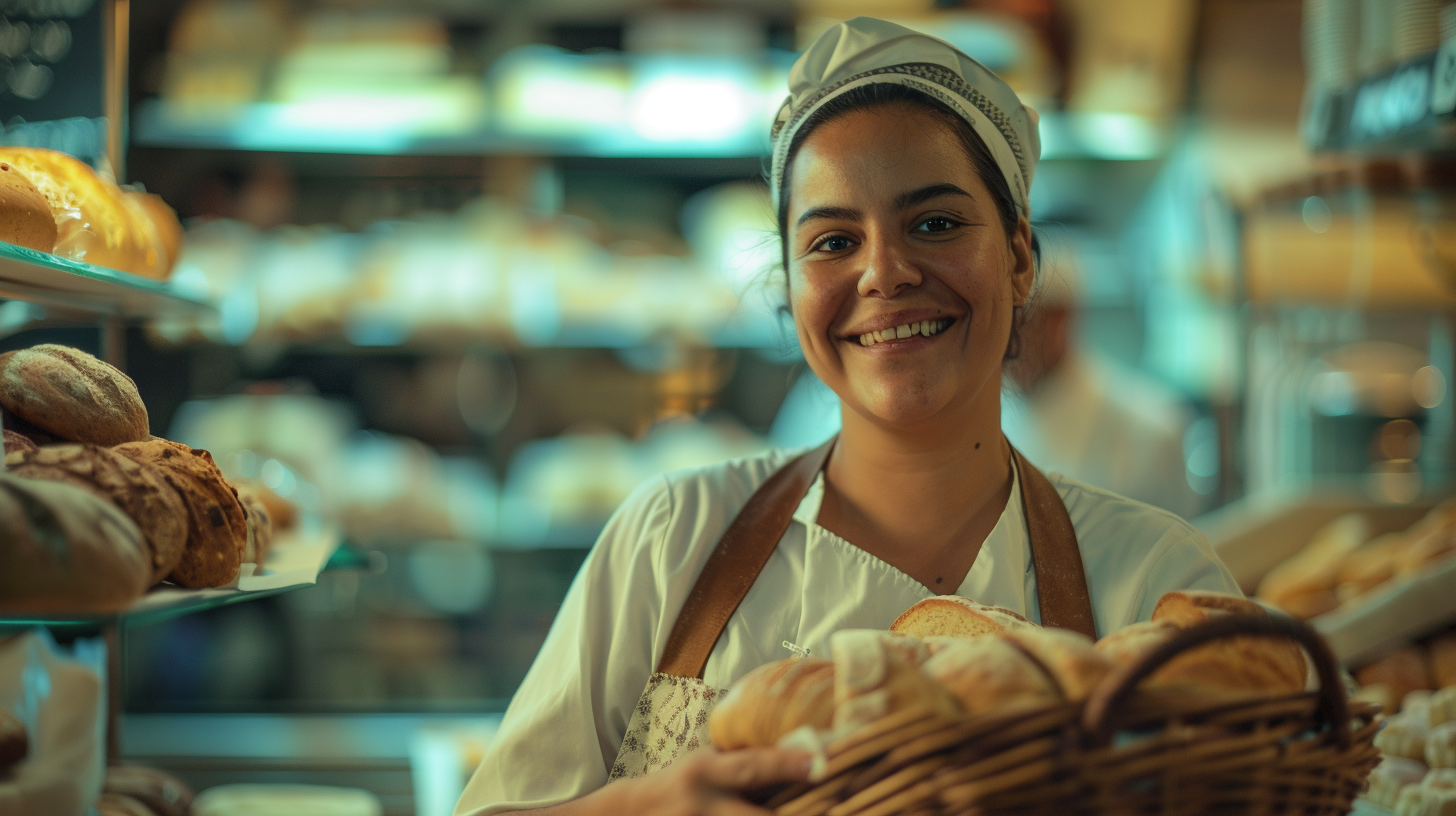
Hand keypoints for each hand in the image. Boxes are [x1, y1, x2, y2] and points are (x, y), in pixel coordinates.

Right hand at [614, 747, 813, 815]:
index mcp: (705, 772)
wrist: (628, 814)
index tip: (819, 763)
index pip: (751, 768)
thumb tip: (796, 747)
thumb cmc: (677, 783)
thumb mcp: (704, 762)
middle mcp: (702, 806)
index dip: (786, 765)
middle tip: (833, 810)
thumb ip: (740, 758)